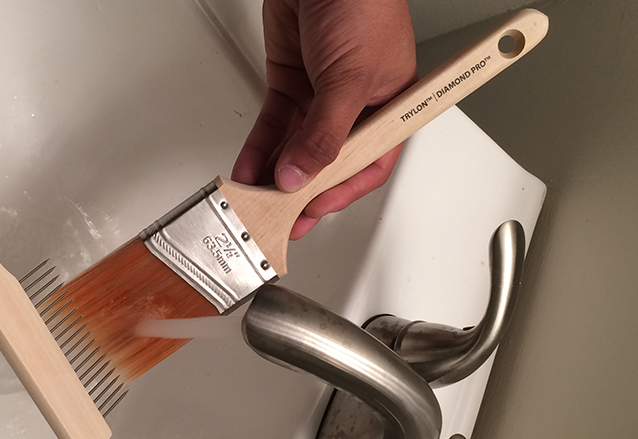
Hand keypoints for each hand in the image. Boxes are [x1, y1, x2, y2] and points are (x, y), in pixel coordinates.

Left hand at [231, 0, 415, 238]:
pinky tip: (248, 169)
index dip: (341, 193)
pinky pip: (273, 126)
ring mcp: (319, 95)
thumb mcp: (349, 79)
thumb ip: (324, 134)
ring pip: (295, 148)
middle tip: (280, 218)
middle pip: (328, 162)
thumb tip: (302, 175)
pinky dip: (258, 149)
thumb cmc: (361, 3)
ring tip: (255, 198)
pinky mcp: (290, 82)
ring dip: (274, 175)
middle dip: (303, 192)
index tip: (313, 210)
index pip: (368, 166)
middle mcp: (355, 107)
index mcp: (389, 108)